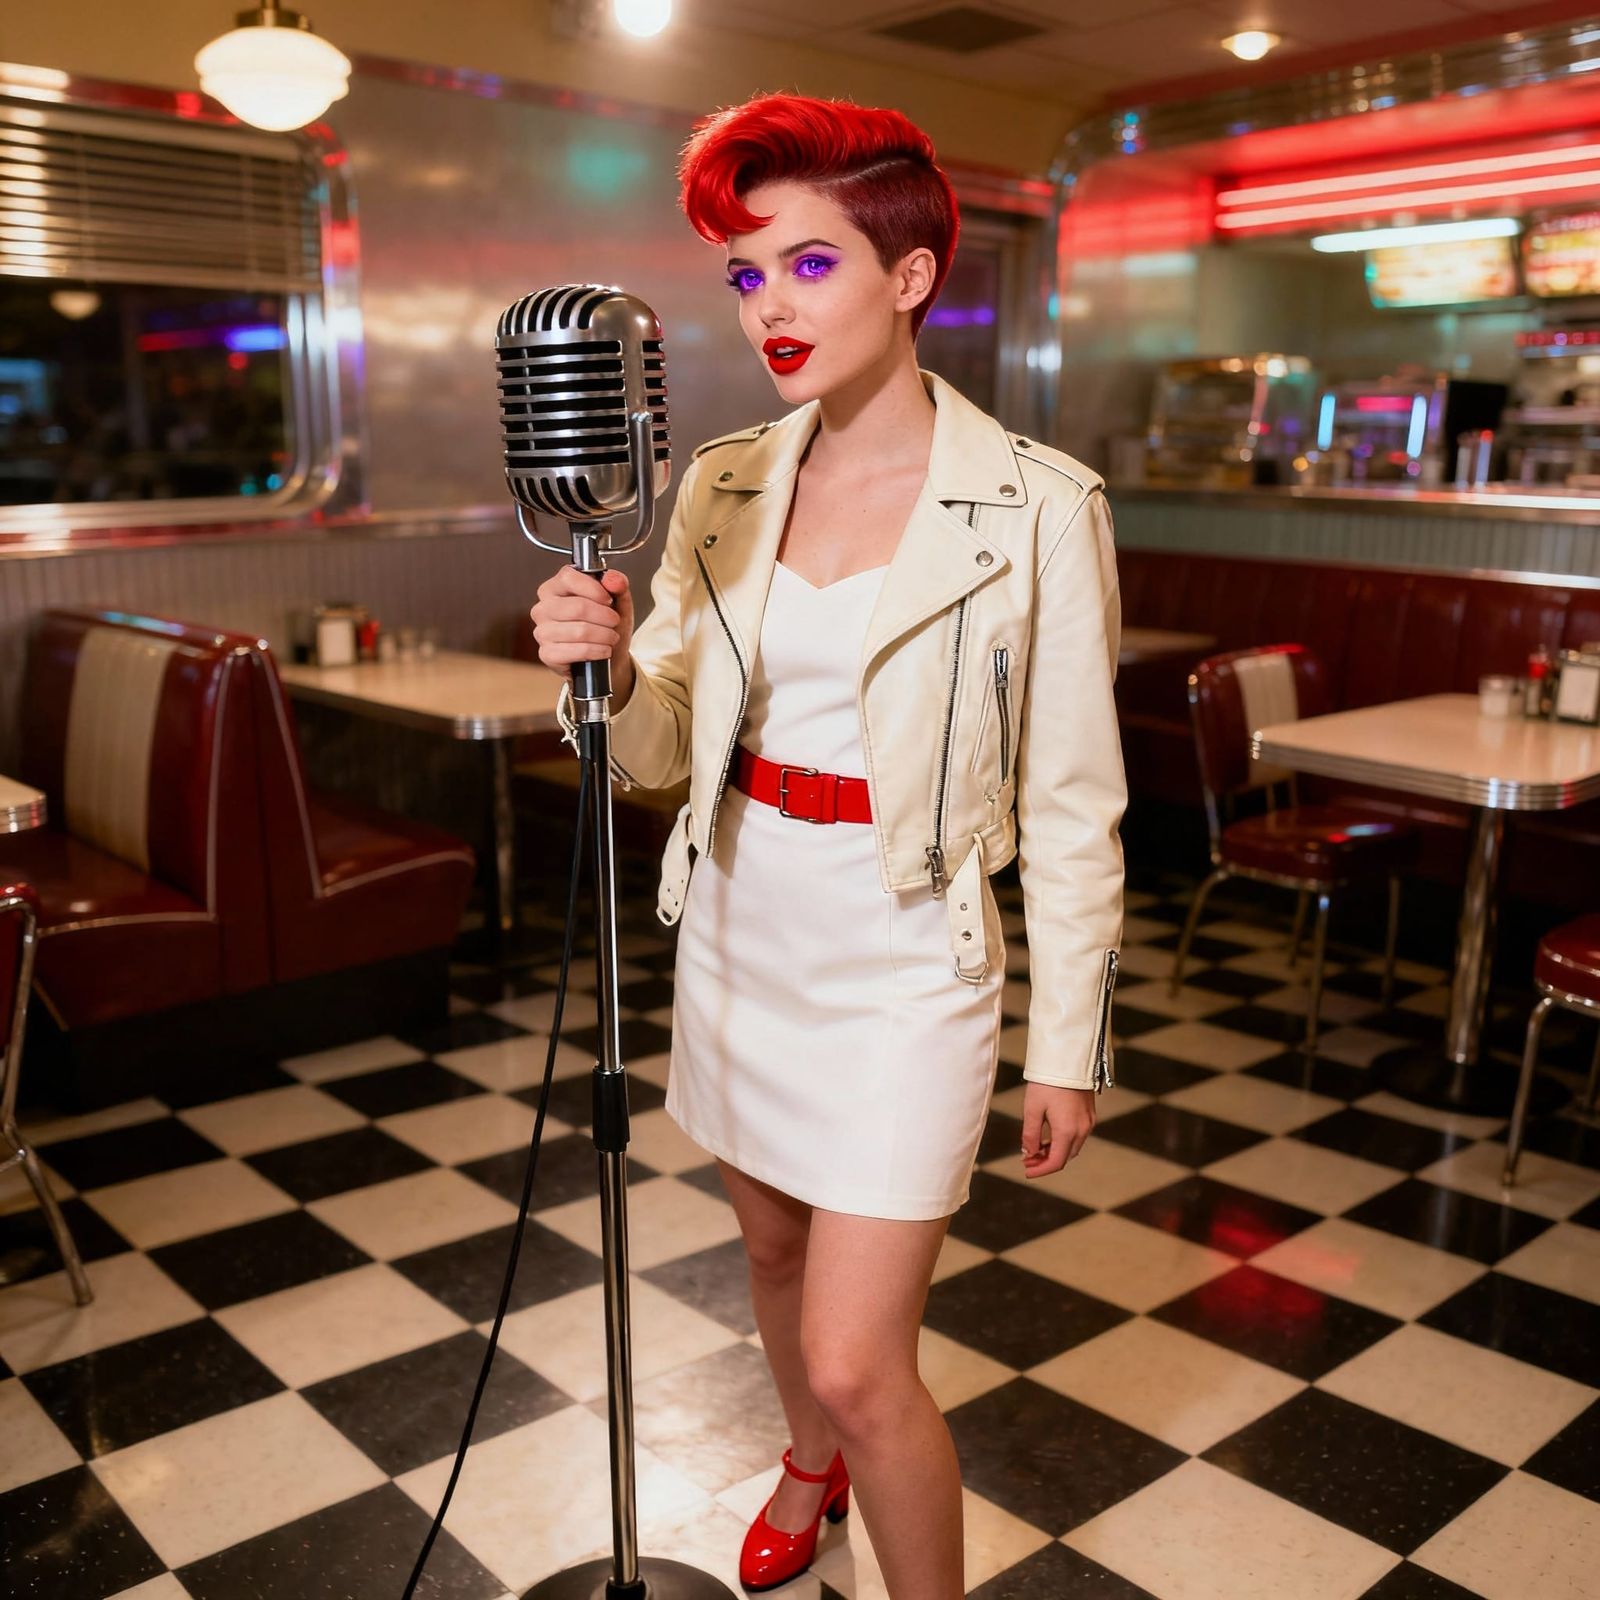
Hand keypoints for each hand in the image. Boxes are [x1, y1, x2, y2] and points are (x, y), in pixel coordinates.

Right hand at [530, 565, 634, 704]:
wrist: (607, 658)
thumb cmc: (606, 625)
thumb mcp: (617, 601)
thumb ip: (617, 584)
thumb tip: (613, 579)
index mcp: (554, 588)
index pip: (568, 578)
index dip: (593, 588)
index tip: (608, 599)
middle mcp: (543, 608)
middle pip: (577, 607)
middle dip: (605, 616)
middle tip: (614, 622)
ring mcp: (542, 632)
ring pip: (580, 631)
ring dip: (605, 635)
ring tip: (612, 637)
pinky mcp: (547, 654)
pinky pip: (578, 651)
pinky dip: (598, 651)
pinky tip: (604, 650)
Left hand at [1019, 1084, 1095, 1178]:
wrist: (1069, 1059)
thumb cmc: (1047, 1082)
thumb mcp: (1032, 1108)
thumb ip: (1030, 1134)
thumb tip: (1028, 1153)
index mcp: (1067, 1131)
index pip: (1056, 1162)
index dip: (1040, 1170)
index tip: (1027, 1171)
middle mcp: (1082, 1130)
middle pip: (1065, 1157)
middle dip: (1047, 1162)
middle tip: (1028, 1160)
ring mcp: (1088, 1122)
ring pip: (1072, 1147)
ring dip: (1055, 1152)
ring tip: (1036, 1149)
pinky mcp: (1090, 1114)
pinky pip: (1077, 1135)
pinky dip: (1063, 1141)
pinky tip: (1049, 1136)